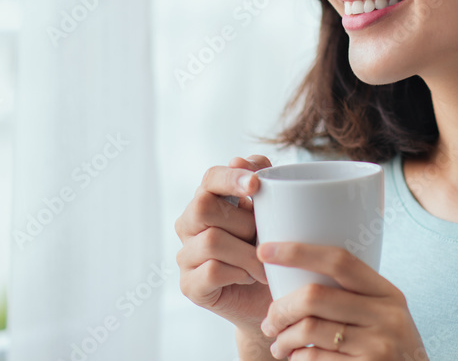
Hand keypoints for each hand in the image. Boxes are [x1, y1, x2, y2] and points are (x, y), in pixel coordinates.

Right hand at [175, 155, 273, 334]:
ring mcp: (186, 255)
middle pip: (203, 207)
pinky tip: (249, 278)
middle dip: (243, 222)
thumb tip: (239, 159)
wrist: (272, 298)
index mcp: (208, 200)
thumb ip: (259, 184)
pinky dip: (238, 273)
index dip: (231, 177)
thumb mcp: (272, 214)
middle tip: (262, 237)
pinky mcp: (189, 285)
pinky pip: (212, 270)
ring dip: (247, 252)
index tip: (256, 184)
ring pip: (212, 240)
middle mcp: (189, 224)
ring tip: (264, 263)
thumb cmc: (270, 250)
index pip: (210, 177)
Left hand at [257, 242, 427, 359]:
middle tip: (269, 322)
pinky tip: (296, 359)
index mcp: (388, 293)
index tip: (265, 250)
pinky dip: (296, 358)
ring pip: (308, 330)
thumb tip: (295, 271)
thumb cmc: (387, 349)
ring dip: (282, 339)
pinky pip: (313, 359)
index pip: (339, 260)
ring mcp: (378, 347)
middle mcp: (387, 316)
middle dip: (280, 309)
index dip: (298, 252)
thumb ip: (353, 296)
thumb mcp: (384, 316)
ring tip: (279, 345)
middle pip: (314, 297)